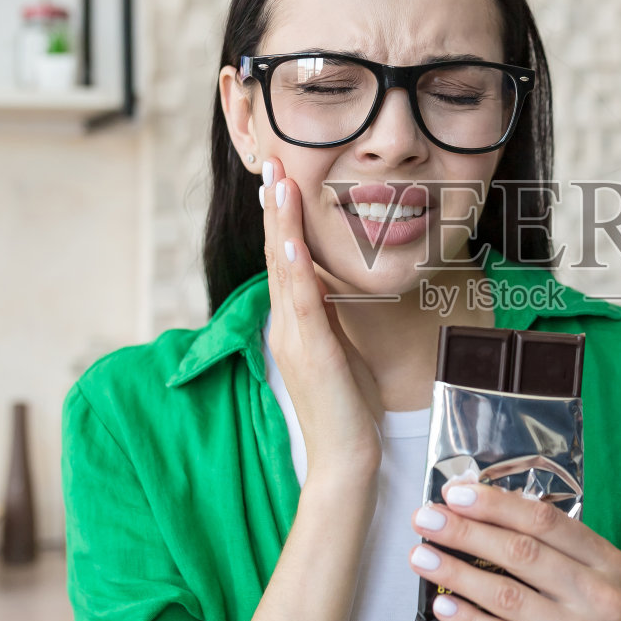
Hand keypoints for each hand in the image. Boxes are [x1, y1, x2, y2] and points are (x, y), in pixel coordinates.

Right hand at [260, 159, 383, 478]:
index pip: (284, 258)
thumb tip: (332, 284)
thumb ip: (330, 317)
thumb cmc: (347, 408)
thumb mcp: (338, 350)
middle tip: (273, 162)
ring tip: (279, 184)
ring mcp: (295, 336)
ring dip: (282, 223)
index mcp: (294, 322)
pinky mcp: (312, 352)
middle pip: (277, 253)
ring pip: (284, 269)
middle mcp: (287, 323)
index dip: (282, 217)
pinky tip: (293, 240)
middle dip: (276, 206)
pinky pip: (303, 302)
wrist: (346, 458)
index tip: (282, 179)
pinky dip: (297, 268)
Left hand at [408, 483, 620, 620]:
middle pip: (522, 553)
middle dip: (466, 531)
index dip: (496, 504)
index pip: (546, 521)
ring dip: (456, 573)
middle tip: (426, 520)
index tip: (454, 494)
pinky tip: (442, 604)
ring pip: (506, 595)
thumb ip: (544, 547)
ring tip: (420, 557)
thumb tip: (476, 510)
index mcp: (608, 562)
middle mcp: (602, 597)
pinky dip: (467, 618)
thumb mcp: (583, 580)